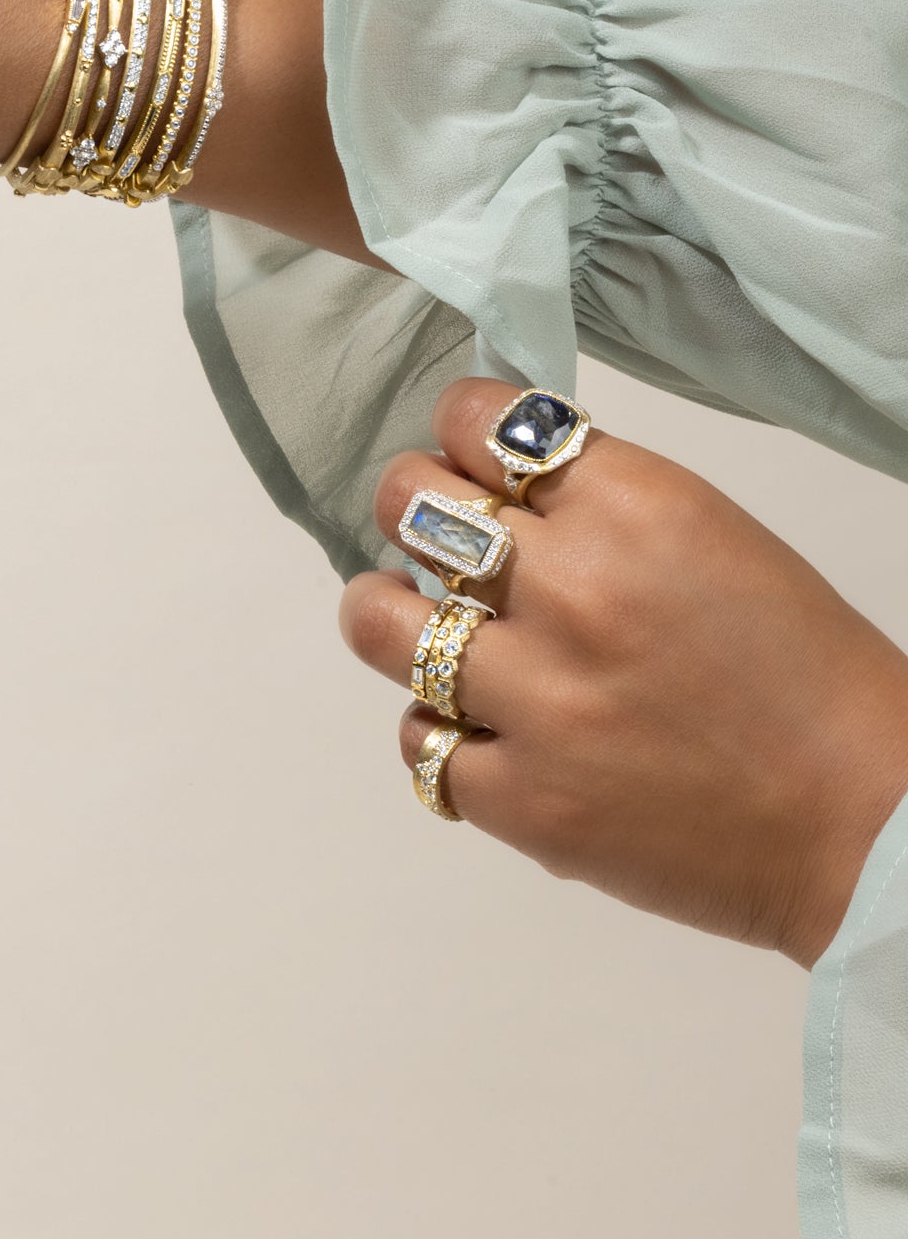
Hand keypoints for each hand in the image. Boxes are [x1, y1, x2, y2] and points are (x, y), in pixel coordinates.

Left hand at [338, 378, 907, 967]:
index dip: (458, 433)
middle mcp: (570, 587)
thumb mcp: (712, 537)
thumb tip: (501, 490)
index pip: (478, 421)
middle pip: (410, 504)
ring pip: (379, 622)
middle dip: (411, 508)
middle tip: (428, 536)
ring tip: (410, 621)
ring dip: (388, 612)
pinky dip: (438, 731)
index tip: (465, 458)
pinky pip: (418, 742)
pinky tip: (477, 729)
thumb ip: (605, 508)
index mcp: (634, 504)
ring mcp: (536, 698)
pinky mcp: (520, 800)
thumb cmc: (804, 671)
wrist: (861, 818)